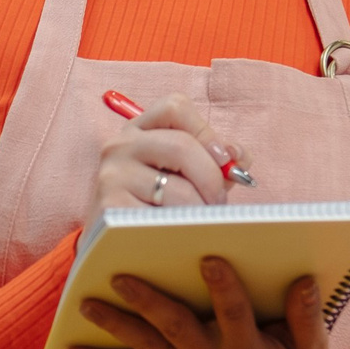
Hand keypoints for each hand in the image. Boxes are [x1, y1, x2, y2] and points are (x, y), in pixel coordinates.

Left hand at [65, 256, 328, 348]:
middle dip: (148, 301)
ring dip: (114, 327)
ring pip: (145, 348)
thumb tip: (304, 279)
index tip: (211, 257)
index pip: (234, 315)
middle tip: (120, 276)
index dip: (224, 288)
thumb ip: (307, 316)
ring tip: (85, 305)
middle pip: (175, 328)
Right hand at [91, 93, 235, 225]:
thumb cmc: (154, 204)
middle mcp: (120, 146)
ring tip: (200, 222)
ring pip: (176, 188)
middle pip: (181, 146)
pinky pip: (162, 217)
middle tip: (219, 201)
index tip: (223, 160)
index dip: (206, 131)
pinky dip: (181, 228)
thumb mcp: (183, 175)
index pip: (175, 107)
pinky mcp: (111, 208)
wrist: (111, 241)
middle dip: (211, 178)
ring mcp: (112, 176)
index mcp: (139, 130)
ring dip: (199, 209)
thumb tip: (239, 158)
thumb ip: (215, 161)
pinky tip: (179, 234)